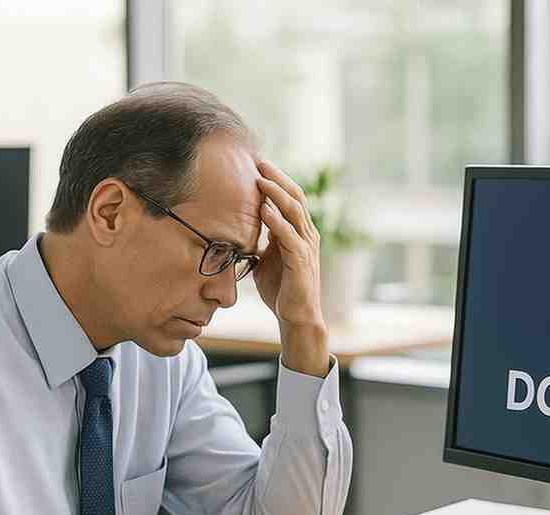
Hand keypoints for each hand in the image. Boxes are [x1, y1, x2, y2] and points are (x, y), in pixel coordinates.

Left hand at [253, 159, 330, 376]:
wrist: (297, 317)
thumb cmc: (282, 289)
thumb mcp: (268, 259)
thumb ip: (262, 240)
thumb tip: (242, 227)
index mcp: (300, 232)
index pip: (291, 197)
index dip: (276, 180)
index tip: (257, 165)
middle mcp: (307, 235)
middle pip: (295, 196)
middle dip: (277, 178)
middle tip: (259, 162)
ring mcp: (306, 247)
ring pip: (295, 211)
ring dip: (276, 193)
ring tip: (260, 180)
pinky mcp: (301, 262)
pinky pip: (289, 236)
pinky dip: (277, 221)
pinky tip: (263, 210)